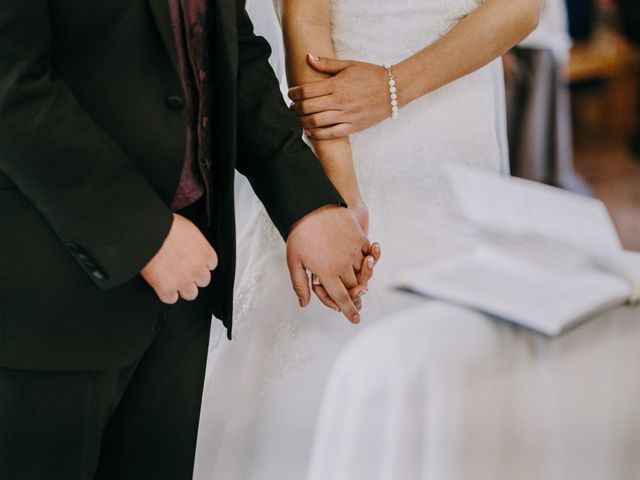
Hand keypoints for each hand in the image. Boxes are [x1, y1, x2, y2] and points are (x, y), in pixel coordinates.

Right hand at [141, 214, 217, 303]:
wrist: (149, 233)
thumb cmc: (166, 226)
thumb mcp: (188, 228)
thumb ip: (193, 241)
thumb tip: (189, 242)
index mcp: (205, 252)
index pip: (211, 265)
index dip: (201, 264)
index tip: (195, 262)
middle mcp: (197, 268)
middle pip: (203, 281)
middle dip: (194, 277)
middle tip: (183, 271)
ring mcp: (183, 280)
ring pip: (191, 294)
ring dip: (183, 289)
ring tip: (174, 282)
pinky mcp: (166, 288)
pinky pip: (171, 299)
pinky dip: (166, 294)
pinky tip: (162, 287)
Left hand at [286, 204, 370, 323]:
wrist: (310, 205)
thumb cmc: (299, 234)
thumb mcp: (294, 261)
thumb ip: (300, 284)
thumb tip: (304, 304)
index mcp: (327, 272)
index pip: (341, 298)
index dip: (349, 311)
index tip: (355, 319)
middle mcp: (343, 264)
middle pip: (354, 287)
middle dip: (354, 294)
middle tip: (353, 296)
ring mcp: (353, 250)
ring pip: (364, 272)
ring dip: (360, 276)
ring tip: (353, 275)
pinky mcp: (359, 237)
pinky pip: (368, 254)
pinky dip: (367, 259)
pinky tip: (362, 258)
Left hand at [288, 54, 394, 139]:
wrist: (395, 89)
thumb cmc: (371, 75)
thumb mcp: (349, 65)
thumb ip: (327, 64)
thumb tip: (308, 57)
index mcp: (337, 85)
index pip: (307, 90)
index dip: (294, 93)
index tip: (290, 93)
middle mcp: (340, 101)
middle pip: (308, 107)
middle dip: (295, 108)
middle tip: (291, 107)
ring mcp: (346, 115)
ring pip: (316, 122)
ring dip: (302, 122)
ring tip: (298, 119)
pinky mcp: (353, 126)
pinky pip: (331, 134)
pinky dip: (317, 134)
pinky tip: (310, 131)